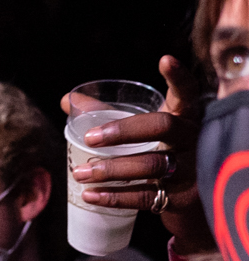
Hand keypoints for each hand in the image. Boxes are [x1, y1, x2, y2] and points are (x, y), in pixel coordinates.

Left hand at [65, 56, 213, 254]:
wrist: (191, 201)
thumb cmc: (161, 155)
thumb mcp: (142, 132)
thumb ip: (107, 115)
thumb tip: (66, 101)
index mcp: (186, 117)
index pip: (187, 92)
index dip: (179, 77)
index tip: (165, 59)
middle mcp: (194, 139)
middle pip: (163, 126)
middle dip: (123, 131)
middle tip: (89, 138)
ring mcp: (192, 168)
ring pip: (151, 165)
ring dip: (111, 169)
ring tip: (79, 173)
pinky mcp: (183, 198)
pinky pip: (145, 196)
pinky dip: (114, 197)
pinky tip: (90, 196)